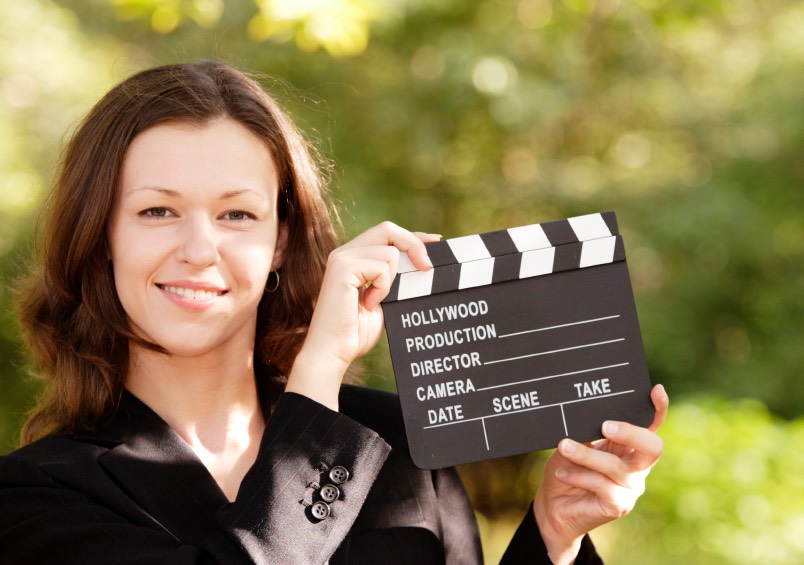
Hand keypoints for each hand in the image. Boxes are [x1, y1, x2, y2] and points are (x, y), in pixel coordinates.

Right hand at [286, 222, 437, 409]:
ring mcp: (342, 258)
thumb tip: (424, 265)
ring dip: (393, 280)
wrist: (333, 353)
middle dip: (414, 244)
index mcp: (353, 257)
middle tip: (427, 268)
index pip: (387, 233)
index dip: (413, 236)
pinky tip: (369, 304)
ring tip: (377, 301)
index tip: (436, 242)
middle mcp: (345, 253)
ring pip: (390, 251)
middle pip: (388, 229)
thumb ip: (396, 281)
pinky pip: (381, 267)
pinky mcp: (342, 268)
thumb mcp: (384, 301)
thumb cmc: (356, 333)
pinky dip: (383, 288)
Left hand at [533, 384, 668, 563]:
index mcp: (628, 445)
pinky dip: (579, 475)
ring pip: (616, 466)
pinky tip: (561, 472)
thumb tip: (585, 415)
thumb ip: (584, 432)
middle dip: (630, 433)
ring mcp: (631, 486)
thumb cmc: (566, 468)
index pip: (651, 425)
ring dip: (587, 455)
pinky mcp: (619, 504)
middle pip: (652, 447)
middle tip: (605, 426)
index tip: (656, 390)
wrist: (553, 506)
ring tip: (564, 446)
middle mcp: (636, 465)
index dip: (658, 408)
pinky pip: (601, 485)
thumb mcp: (573, 444)